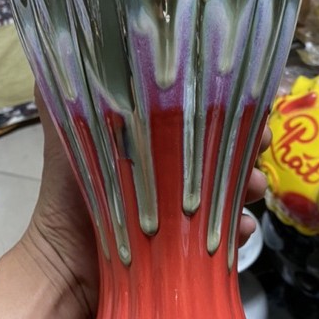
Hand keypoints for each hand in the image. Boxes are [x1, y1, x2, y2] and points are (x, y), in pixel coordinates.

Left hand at [24, 87, 270, 318]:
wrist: (65, 265)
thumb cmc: (67, 196)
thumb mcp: (65, 138)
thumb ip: (61, 99)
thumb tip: (58, 53)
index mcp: (147, 142)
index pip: (193, 115)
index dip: (221, 106)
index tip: (245, 100)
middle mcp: (168, 172)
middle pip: (219, 149)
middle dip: (244, 143)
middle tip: (260, 144)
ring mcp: (181, 210)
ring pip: (229, 189)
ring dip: (248, 184)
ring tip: (253, 188)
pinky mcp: (189, 244)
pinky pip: (224, 234)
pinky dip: (238, 230)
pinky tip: (241, 229)